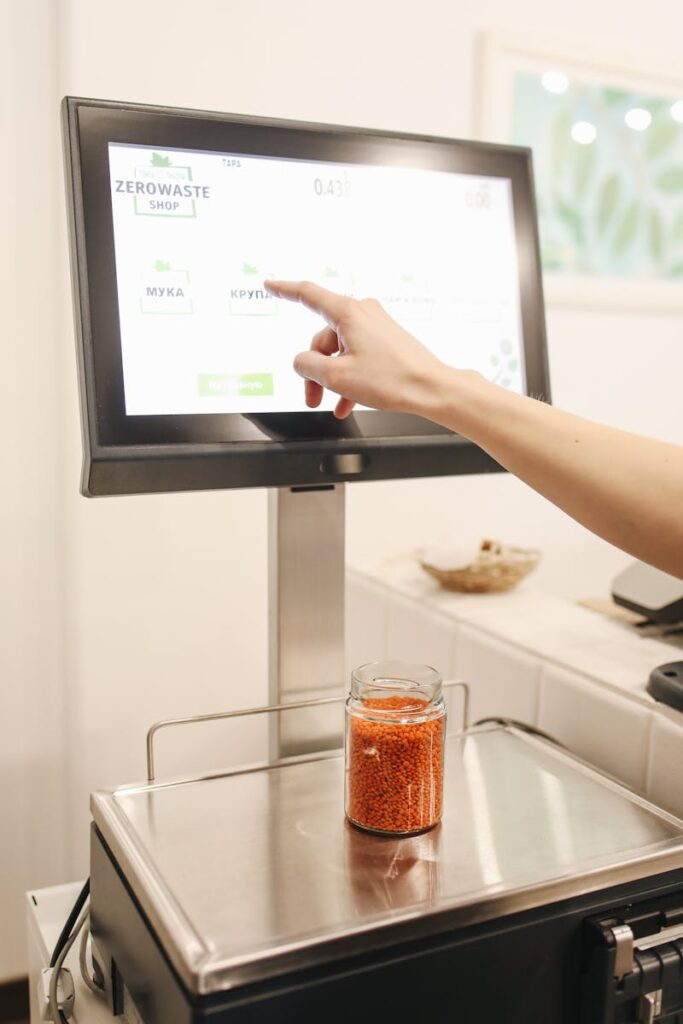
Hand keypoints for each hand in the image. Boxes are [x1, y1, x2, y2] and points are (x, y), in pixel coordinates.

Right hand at [264, 279, 444, 418]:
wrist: (431, 388)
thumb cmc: (392, 379)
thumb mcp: (336, 376)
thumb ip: (308, 365)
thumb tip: (301, 361)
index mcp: (348, 312)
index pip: (307, 294)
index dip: (284, 290)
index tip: (269, 284)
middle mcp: (362, 313)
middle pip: (322, 339)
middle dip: (315, 370)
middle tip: (313, 398)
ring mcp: (376, 326)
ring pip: (339, 352)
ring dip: (333, 379)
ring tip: (334, 404)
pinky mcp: (386, 340)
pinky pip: (357, 356)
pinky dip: (350, 378)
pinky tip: (348, 402)